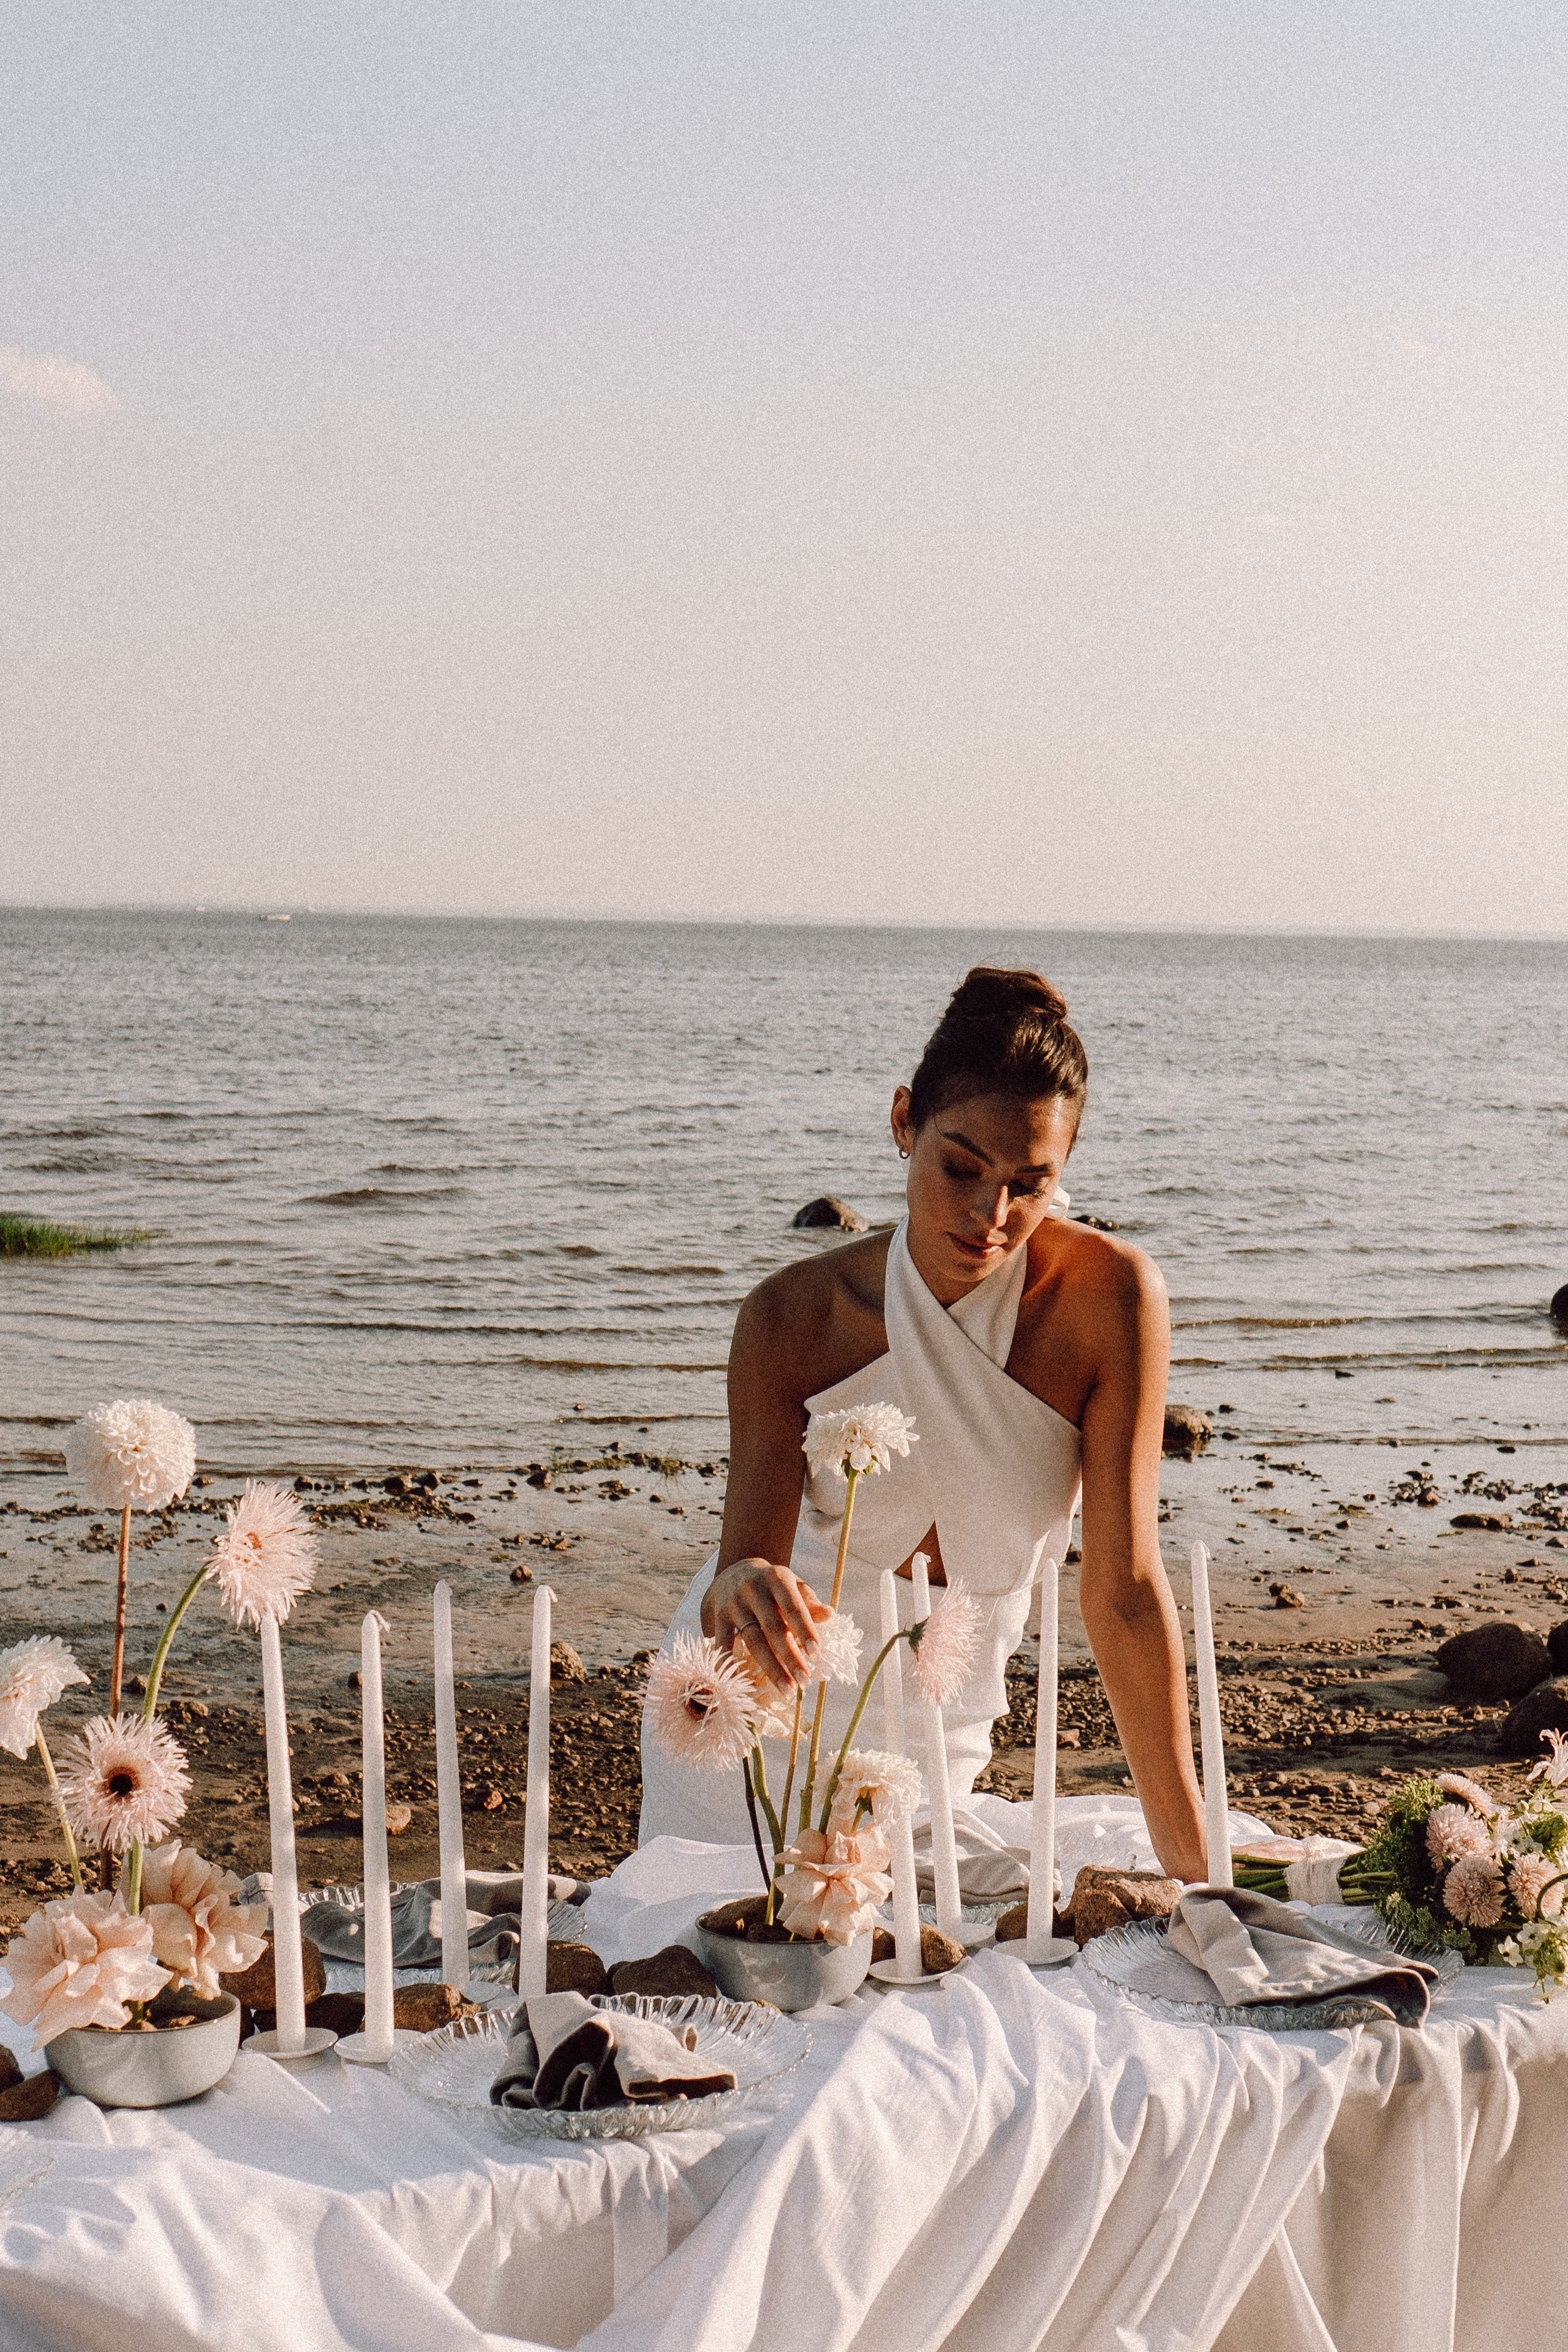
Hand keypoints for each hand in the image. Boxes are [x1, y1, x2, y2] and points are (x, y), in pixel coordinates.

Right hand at [702, 1557, 831, 1690]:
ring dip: (770, 1667)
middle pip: (773, 1628)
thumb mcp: (792, 1585)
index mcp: (777, 1579)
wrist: (734, 1571)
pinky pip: (724, 1642)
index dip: (805, 1630)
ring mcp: (734, 1603)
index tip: (816, 1654)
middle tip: (805, 1681)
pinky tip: (744, 1683)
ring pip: (752, 1640)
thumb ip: (809, 1601)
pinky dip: (732, 1663)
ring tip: (786, 1689)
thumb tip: (829, 1614)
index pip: (793, 1607)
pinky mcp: (718, 1616)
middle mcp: (753, 1589)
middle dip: (790, 1657)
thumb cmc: (772, 1585)